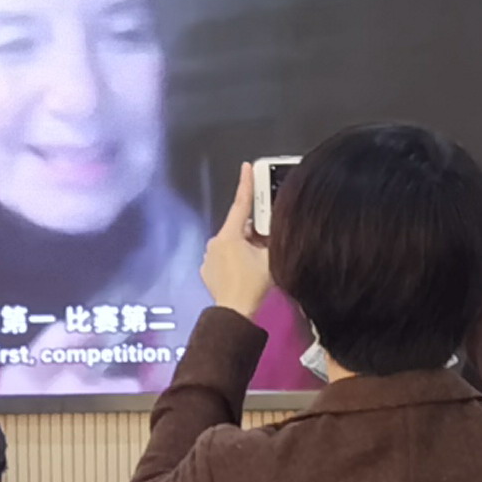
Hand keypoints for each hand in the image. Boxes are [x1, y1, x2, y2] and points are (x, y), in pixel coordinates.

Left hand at [200, 167, 274, 322]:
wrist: (235, 315)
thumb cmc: (254, 286)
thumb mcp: (271, 258)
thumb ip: (272, 238)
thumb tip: (274, 227)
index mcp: (230, 235)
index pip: (241, 204)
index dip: (246, 183)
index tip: (247, 166)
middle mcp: (215, 242)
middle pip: (239, 228)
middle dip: (253, 233)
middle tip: (266, 245)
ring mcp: (208, 258)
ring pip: (232, 244)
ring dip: (244, 248)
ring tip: (256, 265)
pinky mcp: (206, 271)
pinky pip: (223, 259)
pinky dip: (234, 261)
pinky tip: (244, 274)